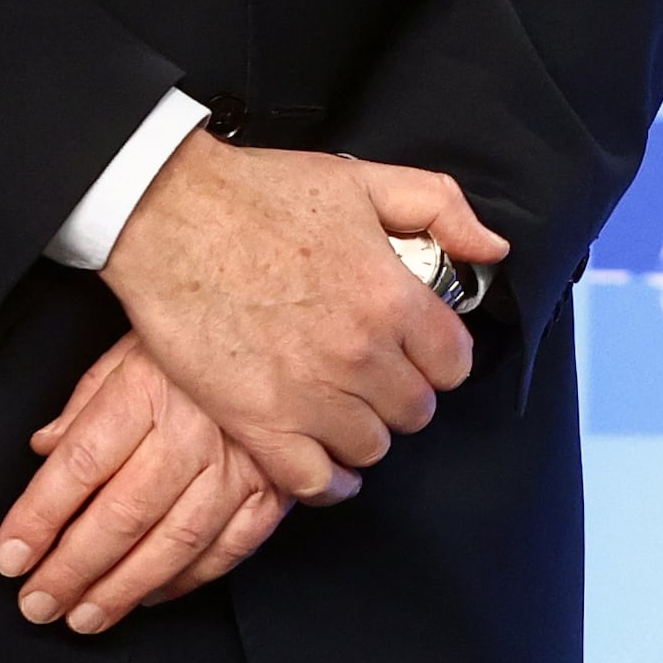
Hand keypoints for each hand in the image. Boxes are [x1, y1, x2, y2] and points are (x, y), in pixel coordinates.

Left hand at [0, 333, 290, 632]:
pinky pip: (229, 549)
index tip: (10, 557)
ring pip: (172, 543)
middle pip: (120, 515)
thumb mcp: (136, 345)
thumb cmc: (209, 335)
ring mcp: (241, 464)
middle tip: (38, 602)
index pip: (78, 467)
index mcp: (148, 389)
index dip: (37, 519)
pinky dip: (188, 580)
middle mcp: (194, 431)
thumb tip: (44, 447)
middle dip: (71, 569)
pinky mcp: (277, 489)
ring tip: (84, 616)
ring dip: (122, 589)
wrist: (298, 325)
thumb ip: (86, 400)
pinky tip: (151, 596)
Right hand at [100, 135, 507, 500]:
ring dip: (364, 433)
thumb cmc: (262, 195)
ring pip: (370, 448)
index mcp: (394, 299)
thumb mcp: (365, 180)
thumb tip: (492, 248)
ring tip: (345, 410)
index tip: (420, 351)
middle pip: (416, 412)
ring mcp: (309, 394)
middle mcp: (361, 355)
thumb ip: (441, 208)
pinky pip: (313, 482)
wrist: (170, 215)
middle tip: (376, 378)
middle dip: (403, 395)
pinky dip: (326, 481)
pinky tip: (324, 462)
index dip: (441, 358)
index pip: (455, 364)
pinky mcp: (257, 422)